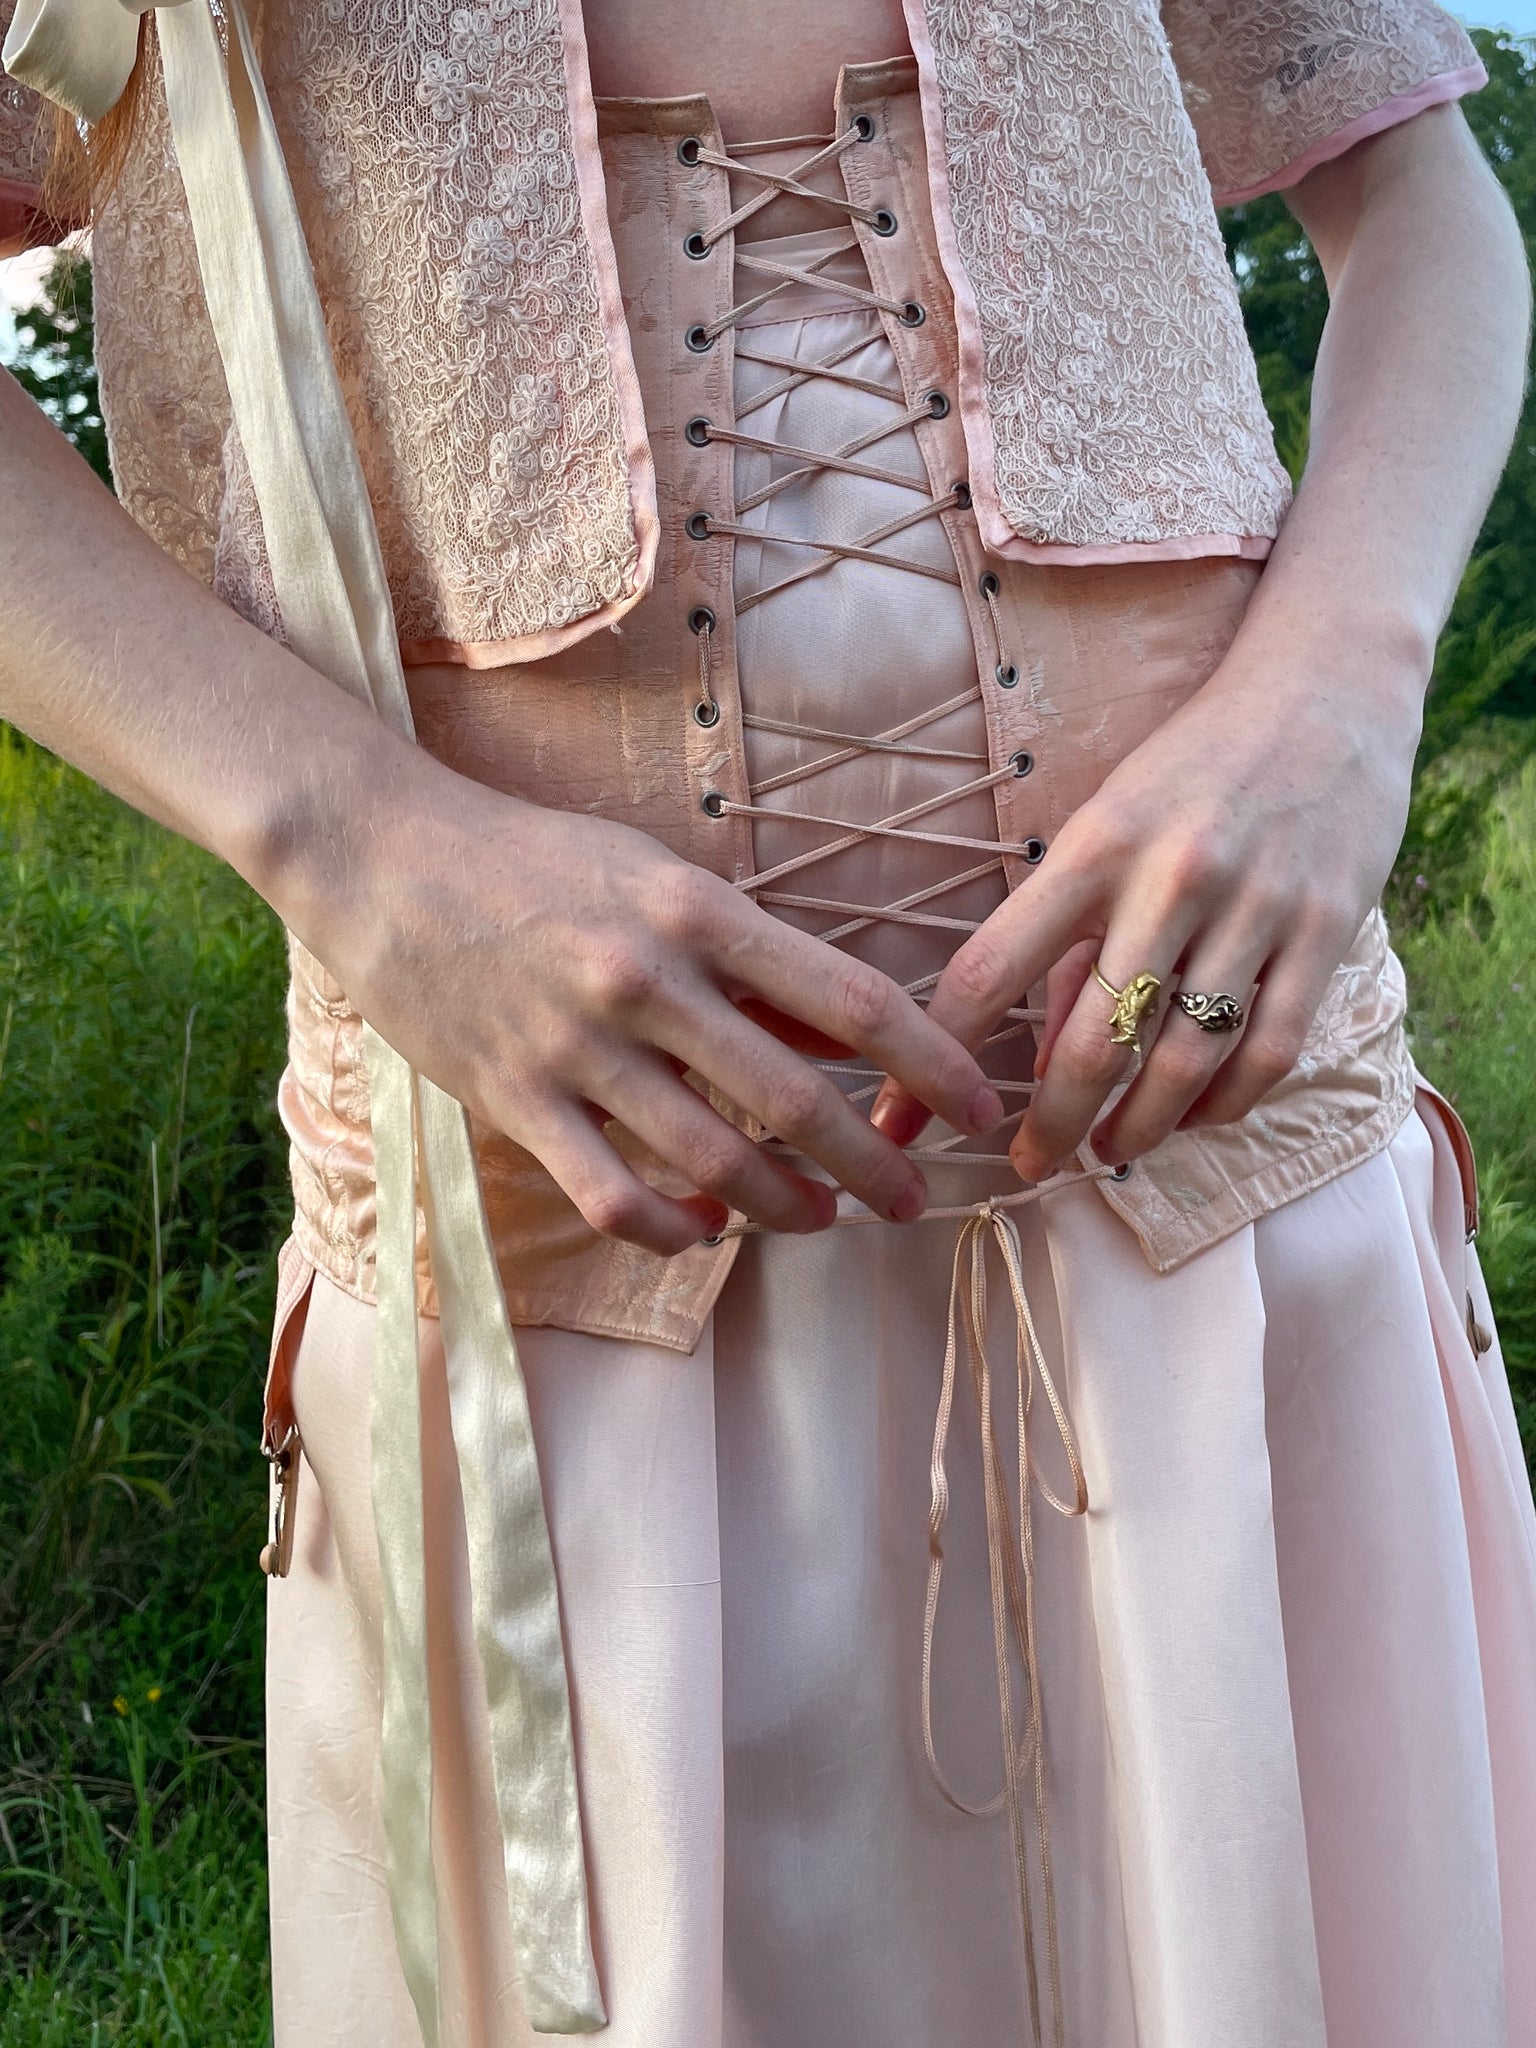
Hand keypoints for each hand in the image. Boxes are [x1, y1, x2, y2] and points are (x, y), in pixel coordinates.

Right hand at [301, 760, 1002, 1254]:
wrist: (382, 855)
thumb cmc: (532, 858)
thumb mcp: (651, 875)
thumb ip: (740, 954)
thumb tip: (827, 1026)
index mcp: (697, 911)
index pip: (852, 1000)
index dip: (934, 1064)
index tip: (978, 1110)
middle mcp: (646, 979)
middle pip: (795, 1098)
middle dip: (874, 1164)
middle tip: (912, 1201)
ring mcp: (577, 1045)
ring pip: (711, 1159)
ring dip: (784, 1205)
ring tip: (819, 1218)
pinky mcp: (514, 1097)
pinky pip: (612, 1197)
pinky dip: (671, 1229)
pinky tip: (704, 1228)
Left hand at [871, 637, 1423, 1180]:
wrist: (1329, 686)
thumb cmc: (1194, 761)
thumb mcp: (1109, 820)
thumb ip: (1069, 927)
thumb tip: (1036, 1049)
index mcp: (1093, 845)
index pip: (990, 968)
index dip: (934, 1053)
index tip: (900, 1117)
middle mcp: (1170, 880)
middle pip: (1092, 1043)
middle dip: (1051, 1124)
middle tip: (1029, 1165)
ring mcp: (1255, 910)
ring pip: (1183, 1063)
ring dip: (1137, 1128)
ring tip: (1108, 1154)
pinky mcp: (1326, 932)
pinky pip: (1266, 1053)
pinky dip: (1223, 1104)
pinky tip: (1193, 1119)